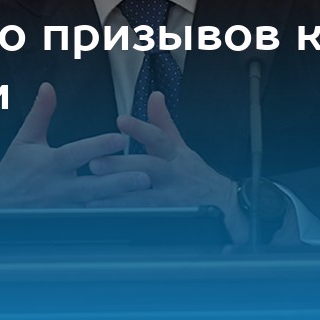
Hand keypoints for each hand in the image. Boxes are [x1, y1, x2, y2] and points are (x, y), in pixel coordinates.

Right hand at [0, 83, 150, 207]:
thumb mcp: (25, 139)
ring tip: (147, 197)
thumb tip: (48, 87)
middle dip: (118, 183)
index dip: (98, 146)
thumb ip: (41, 114)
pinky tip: (132, 214)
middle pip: (92, 186)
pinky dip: (110, 218)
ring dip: (120, 202)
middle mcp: (58, 188)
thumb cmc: (14, 168)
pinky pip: (91, 222)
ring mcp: (64, 209)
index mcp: (50, 164)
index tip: (121, 138)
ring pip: (96, 207)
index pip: (77, 154)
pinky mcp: (66, 223)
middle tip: (145, 178)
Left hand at [84, 91, 251, 244]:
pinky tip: (111, 223)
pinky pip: (151, 222)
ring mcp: (175, 200)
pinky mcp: (174, 221)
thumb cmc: (195, 175)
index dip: (140, 129)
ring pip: (147, 199)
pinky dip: (132, 223)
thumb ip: (163, 123)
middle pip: (149, 167)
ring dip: (120, 200)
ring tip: (93, 201)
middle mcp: (175, 176)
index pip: (158, 137)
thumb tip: (154, 95)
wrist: (227, 207)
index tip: (120, 120)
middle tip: (94, 164)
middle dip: (122, 166)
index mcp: (174, 156)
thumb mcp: (181, 147)